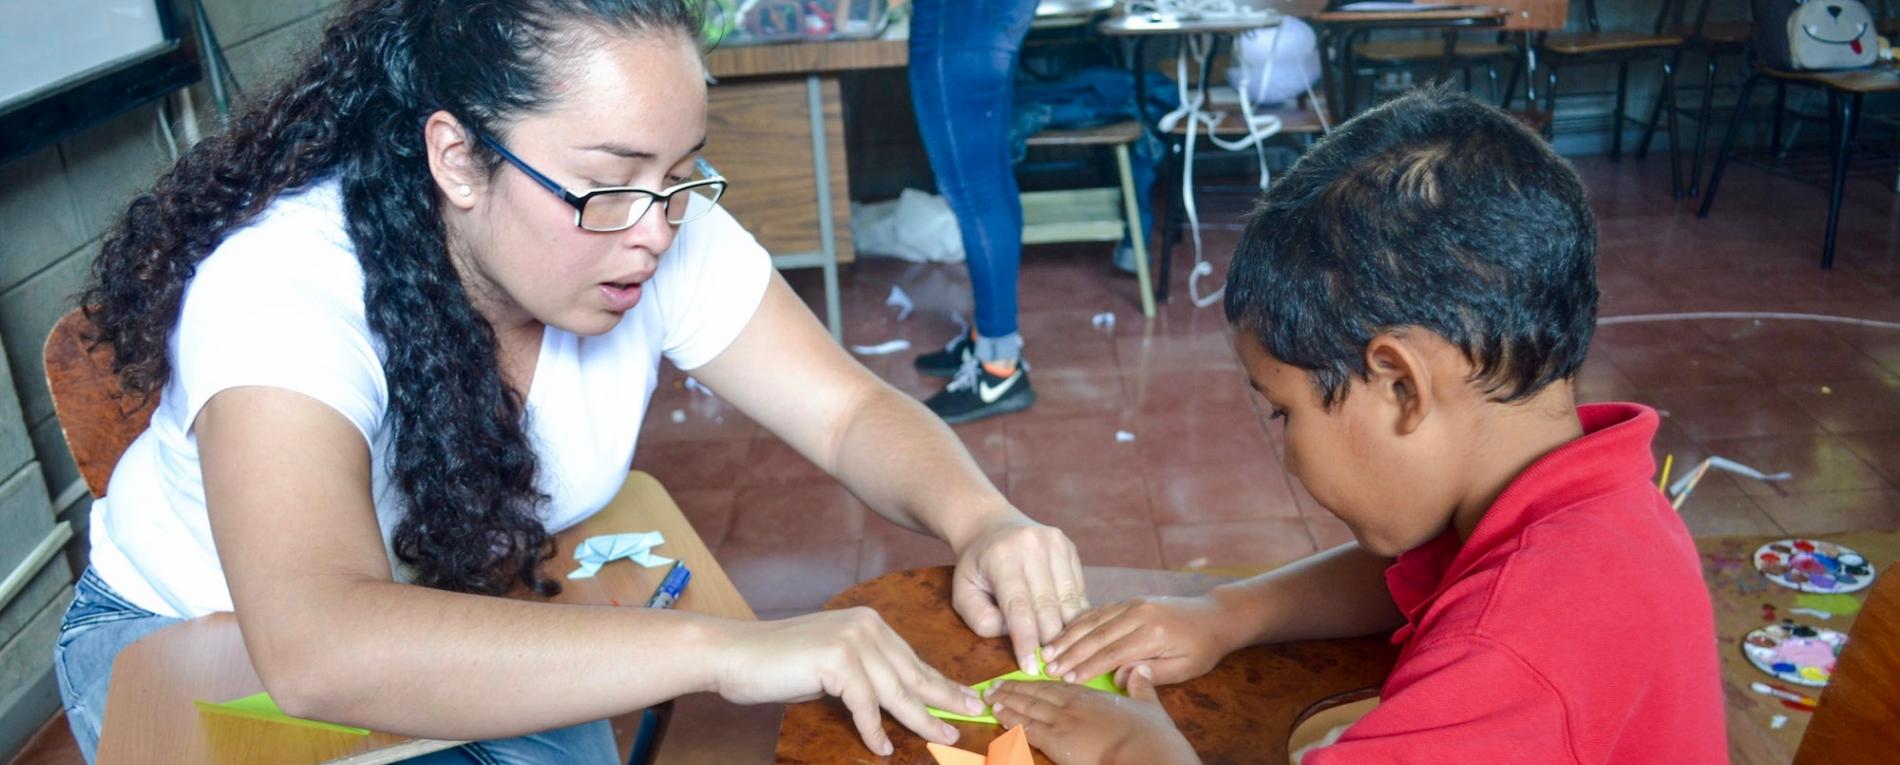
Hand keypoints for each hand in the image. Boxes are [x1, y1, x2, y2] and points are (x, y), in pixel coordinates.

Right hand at [712, 608, 983, 755]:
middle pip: (913, 673)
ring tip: (943, 738)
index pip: (913, 660)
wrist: (734, 654)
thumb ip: (866, 674)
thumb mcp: (833, 664)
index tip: (966, 699)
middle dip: (944, 699)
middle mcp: (865, 625)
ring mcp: (851, 640)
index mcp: (869, 622)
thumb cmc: (780, 664)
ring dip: (921, 719)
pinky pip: (864, 704)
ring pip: (896, 690)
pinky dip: (873, 729)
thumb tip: (901, 700)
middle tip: (972, 717)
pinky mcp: (836, 659)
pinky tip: (882, 747)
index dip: (941, 683)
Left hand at [950, 516, 1087, 673]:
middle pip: (1049, 606)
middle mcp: (1032, 545)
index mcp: (1002, 556)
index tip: (1032, 668)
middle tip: (1049, 667)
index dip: (1027, 641)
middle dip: (1050, 641)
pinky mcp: (1070, 548)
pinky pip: (1079, 590)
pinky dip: (1075, 614)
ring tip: (1061, 652)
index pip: (1019, 607)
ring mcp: (1055, 544)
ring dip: (1067, 630)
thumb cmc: (976, 568)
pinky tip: (1068, 629)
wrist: (991, 526)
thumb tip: (1015, 635)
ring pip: (1070, 600)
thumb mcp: (963, 594)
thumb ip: (982, 619)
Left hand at [990, 665, 1199, 764]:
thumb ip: (1141, 686)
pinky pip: (1027, 727)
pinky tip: (998, 715)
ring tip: (991, 697)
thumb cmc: (1151, 735)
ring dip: (1008, 701)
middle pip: (1038, 693)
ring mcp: (1063, 721)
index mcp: (1093, 697)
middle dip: (1016, 689)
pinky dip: (1010, 719)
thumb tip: (1141, 668)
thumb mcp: (1149, 706)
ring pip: (1028, 708)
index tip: (1027, 678)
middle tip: (996, 684)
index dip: (1040, 682)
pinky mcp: (1056, 740)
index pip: (1059, 686)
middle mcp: (1074, 705)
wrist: (1145, 752)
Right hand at [1042, 596, 1231, 685]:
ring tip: (1047, 650)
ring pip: (1093, 620)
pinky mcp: (1129, 600)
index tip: (1066, 679)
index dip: (1086, 667)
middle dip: (1069, 652)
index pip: (1112, 653)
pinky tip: (1063, 633)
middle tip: (1047, 666)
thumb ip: (1151, 674)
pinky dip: (1079, 622)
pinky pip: (1099, 611)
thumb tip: (1118, 678)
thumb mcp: (1184, 669)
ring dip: (1068, 636)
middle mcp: (1139, 613)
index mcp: (1153, 633)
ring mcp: (1133, 603)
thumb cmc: (1201, 648)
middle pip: (1096, 634)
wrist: (1213, 616)